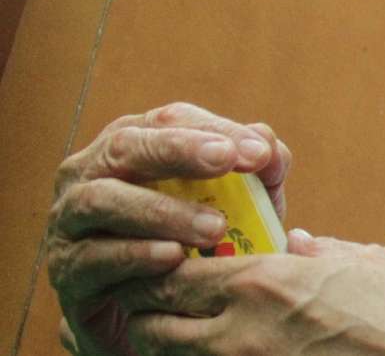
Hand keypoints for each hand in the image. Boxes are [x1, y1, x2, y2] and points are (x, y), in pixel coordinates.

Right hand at [47, 102, 291, 355]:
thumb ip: (256, 175)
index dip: (215, 129)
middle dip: (178, 150)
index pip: (170, 120)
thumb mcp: (236, 206)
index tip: (260, 152)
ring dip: (161, 210)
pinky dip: (135, 255)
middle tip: (226, 161)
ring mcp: (71, 219)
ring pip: (103, 200)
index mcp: (134, 144)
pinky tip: (173, 258)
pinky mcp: (67, 269)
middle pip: (126, 146)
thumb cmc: (196, 244)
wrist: (153, 311)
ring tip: (213, 228)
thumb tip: (270, 147)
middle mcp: (93, 171)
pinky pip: (94, 257)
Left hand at [113, 232, 384, 354]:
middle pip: (151, 325)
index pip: (172, 274)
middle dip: (150, 314)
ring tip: (196, 335)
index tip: (168, 268)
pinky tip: (230, 353)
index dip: (159, 271)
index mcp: (265, 282)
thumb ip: (318, 251)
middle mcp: (242, 331)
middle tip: (166, 307)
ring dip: (171, 345)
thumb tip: (295, 243)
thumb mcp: (365, 262)